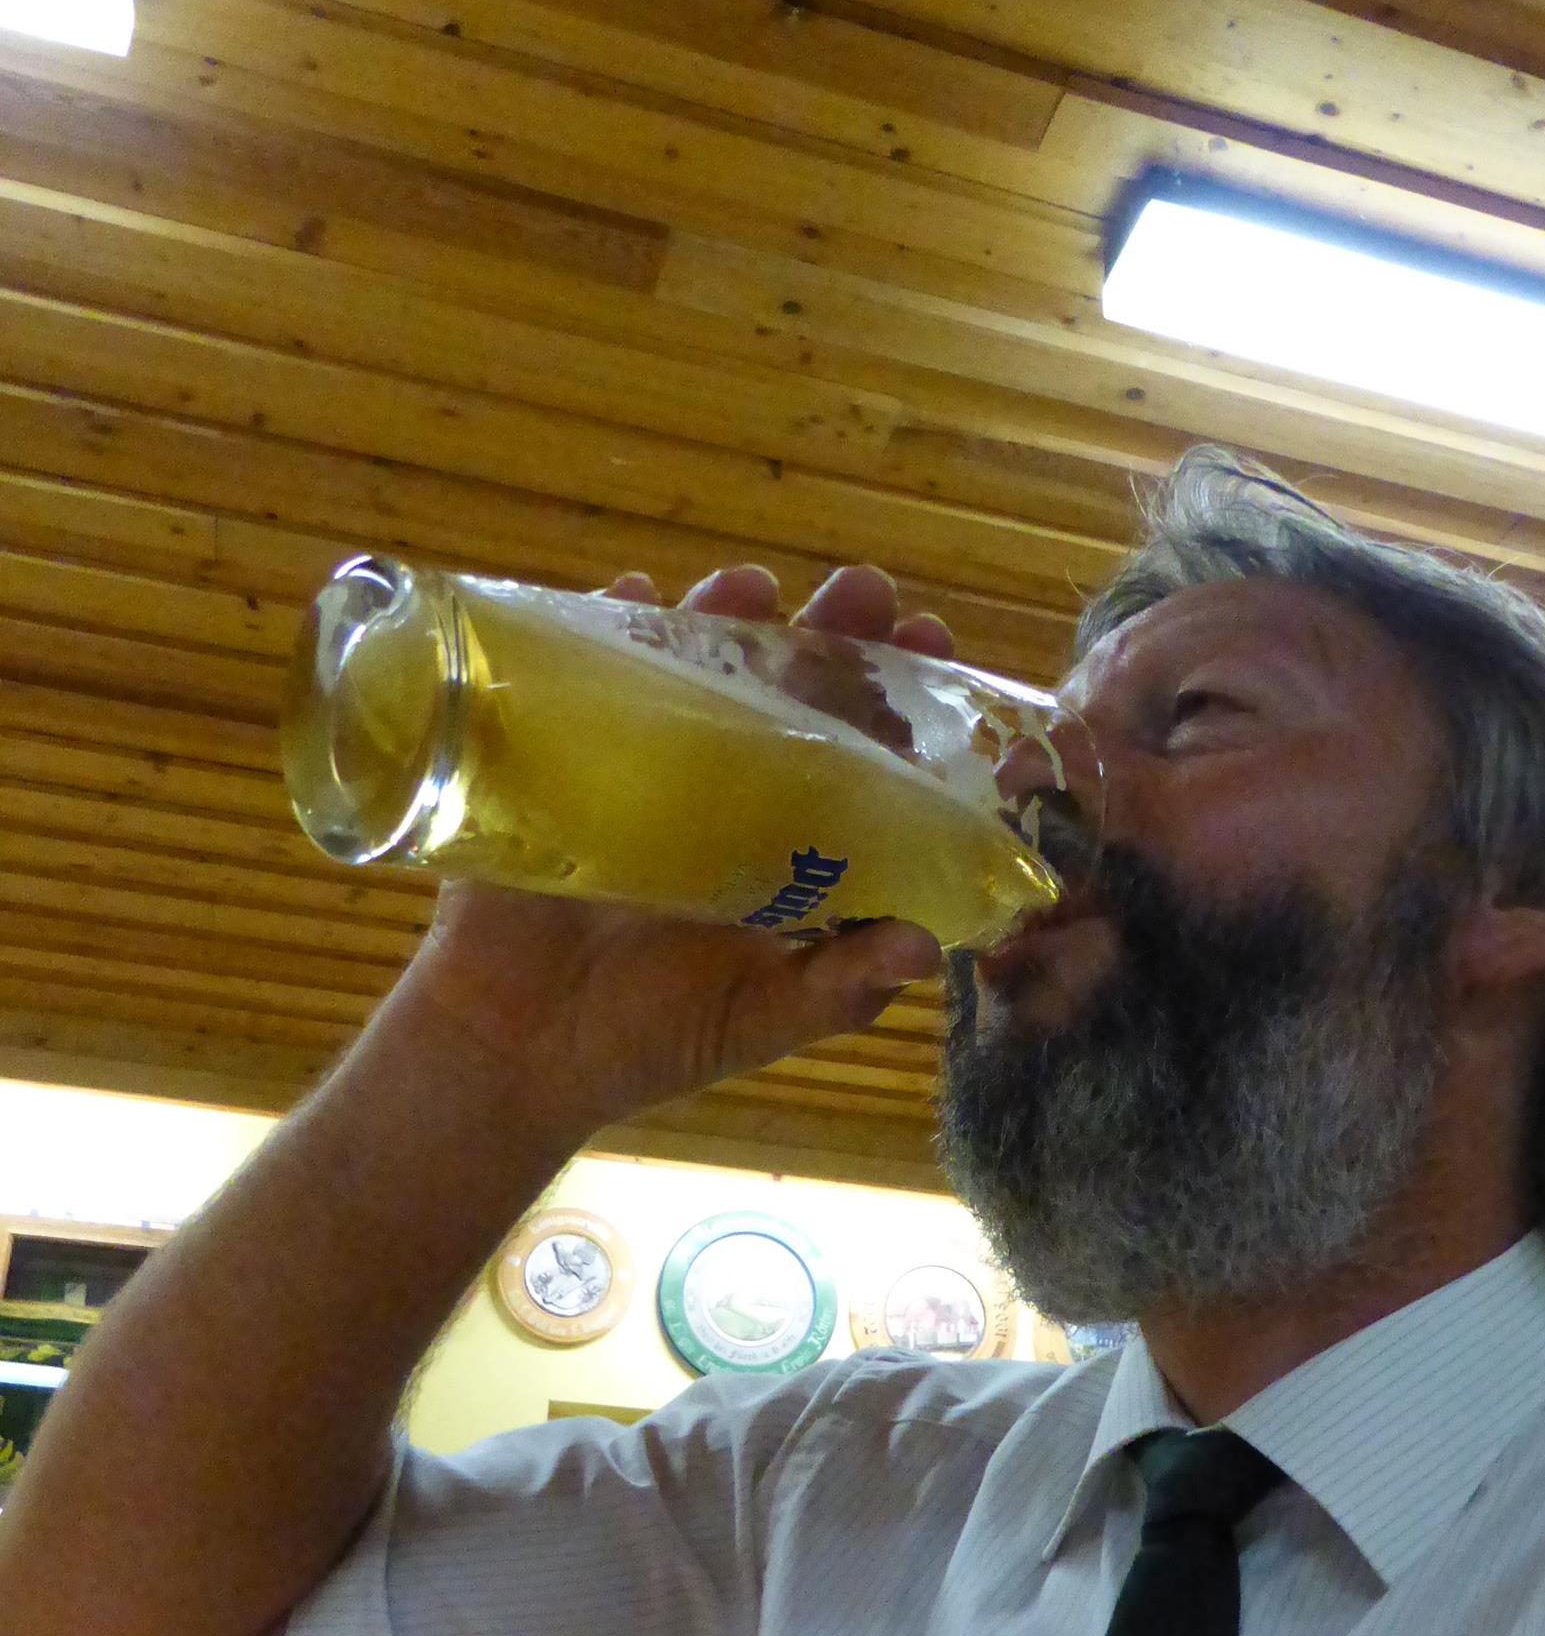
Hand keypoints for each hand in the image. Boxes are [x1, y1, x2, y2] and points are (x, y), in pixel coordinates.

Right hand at [394, 561, 952, 1140]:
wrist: (514, 1052)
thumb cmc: (647, 1039)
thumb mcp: (760, 1019)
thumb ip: (842, 986)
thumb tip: (926, 945)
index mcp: (790, 849)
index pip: (863, 761)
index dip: (902, 709)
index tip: (940, 654)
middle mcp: (730, 796)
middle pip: (792, 697)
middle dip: (833, 638)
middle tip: (868, 591)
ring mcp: (647, 771)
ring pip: (698, 675)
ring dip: (724, 618)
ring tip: (751, 583)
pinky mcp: (567, 762)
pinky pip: (586, 680)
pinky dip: (604, 631)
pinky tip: (631, 596)